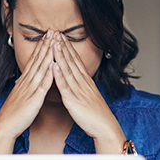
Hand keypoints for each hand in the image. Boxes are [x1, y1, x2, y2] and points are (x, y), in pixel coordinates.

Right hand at [0, 32, 55, 153]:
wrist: (5, 126)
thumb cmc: (14, 114)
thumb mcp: (20, 95)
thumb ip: (25, 86)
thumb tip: (29, 79)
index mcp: (25, 81)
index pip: (34, 60)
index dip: (41, 47)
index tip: (48, 35)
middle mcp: (27, 82)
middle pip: (38, 59)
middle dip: (46, 44)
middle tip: (52, 31)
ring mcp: (30, 89)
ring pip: (40, 68)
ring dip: (48, 54)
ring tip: (54, 41)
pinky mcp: (34, 98)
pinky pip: (42, 85)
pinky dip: (48, 74)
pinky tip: (54, 65)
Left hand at [51, 33, 126, 153]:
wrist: (105, 127)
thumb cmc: (97, 115)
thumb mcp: (90, 97)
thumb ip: (83, 88)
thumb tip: (78, 82)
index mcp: (86, 82)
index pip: (76, 61)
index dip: (68, 48)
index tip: (62, 37)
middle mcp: (83, 83)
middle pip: (72, 61)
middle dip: (63, 46)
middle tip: (56, 33)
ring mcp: (78, 91)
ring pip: (68, 70)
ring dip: (60, 55)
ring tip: (54, 43)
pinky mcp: (73, 100)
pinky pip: (65, 86)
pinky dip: (59, 74)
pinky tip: (54, 65)